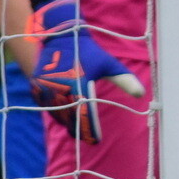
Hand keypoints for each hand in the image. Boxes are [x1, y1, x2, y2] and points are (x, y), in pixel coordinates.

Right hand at [26, 0, 146, 144]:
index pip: (84, 115)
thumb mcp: (108, 64)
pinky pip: (47, 106)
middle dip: (79, 129)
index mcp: (78, 84)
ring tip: (77, 129)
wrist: (59, 37)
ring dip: (67, 122)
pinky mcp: (36, 88)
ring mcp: (45, 89)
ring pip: (57, 114)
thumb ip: (124, 79)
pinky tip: (65, 117)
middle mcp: (59, 89)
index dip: (89, 131)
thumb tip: (142, 94)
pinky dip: (56, 113)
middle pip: (69, 118)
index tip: (96, 141)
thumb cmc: (88, 52)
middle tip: (88, 138)